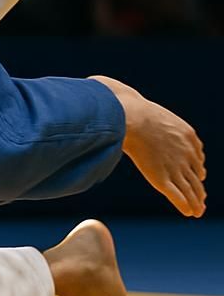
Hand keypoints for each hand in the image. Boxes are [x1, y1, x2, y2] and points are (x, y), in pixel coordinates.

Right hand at [89, 75, 206, 216]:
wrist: (124, 112)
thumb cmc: (121, 103)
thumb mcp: (129, 101)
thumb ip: (121, 100)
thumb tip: (94, 82)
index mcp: (185, 132)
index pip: (196, 153)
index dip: (196, 165)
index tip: (198, 173)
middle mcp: (185, 150)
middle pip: (195, 173)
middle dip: (197, 186)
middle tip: (201, 198)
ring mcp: (175, 164)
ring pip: (191, 187)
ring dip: (196, 200)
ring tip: (198, 210)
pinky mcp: (162, 177)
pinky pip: (179, 195)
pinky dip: (186, 205)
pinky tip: (190, 213)